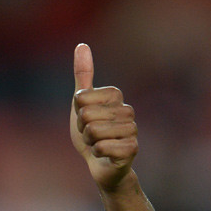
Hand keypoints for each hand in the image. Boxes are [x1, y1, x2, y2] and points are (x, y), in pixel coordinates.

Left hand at [70, 44, 137, 190]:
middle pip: (86, 115)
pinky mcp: (132, 149)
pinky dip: (96, 153)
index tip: (85, 120)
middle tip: (91, 135)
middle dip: (82, 130)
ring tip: (98, 144)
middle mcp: (128, 110)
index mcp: (116, 95)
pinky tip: (104, 155)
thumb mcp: (81, 103)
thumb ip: (82, 75)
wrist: (101, 165)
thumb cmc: (91, 133)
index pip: (81, 97)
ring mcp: (132, 129)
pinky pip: (102, 147)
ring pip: (93, 132)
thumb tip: (82, 44)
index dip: (77, 112)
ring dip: (89, 142)